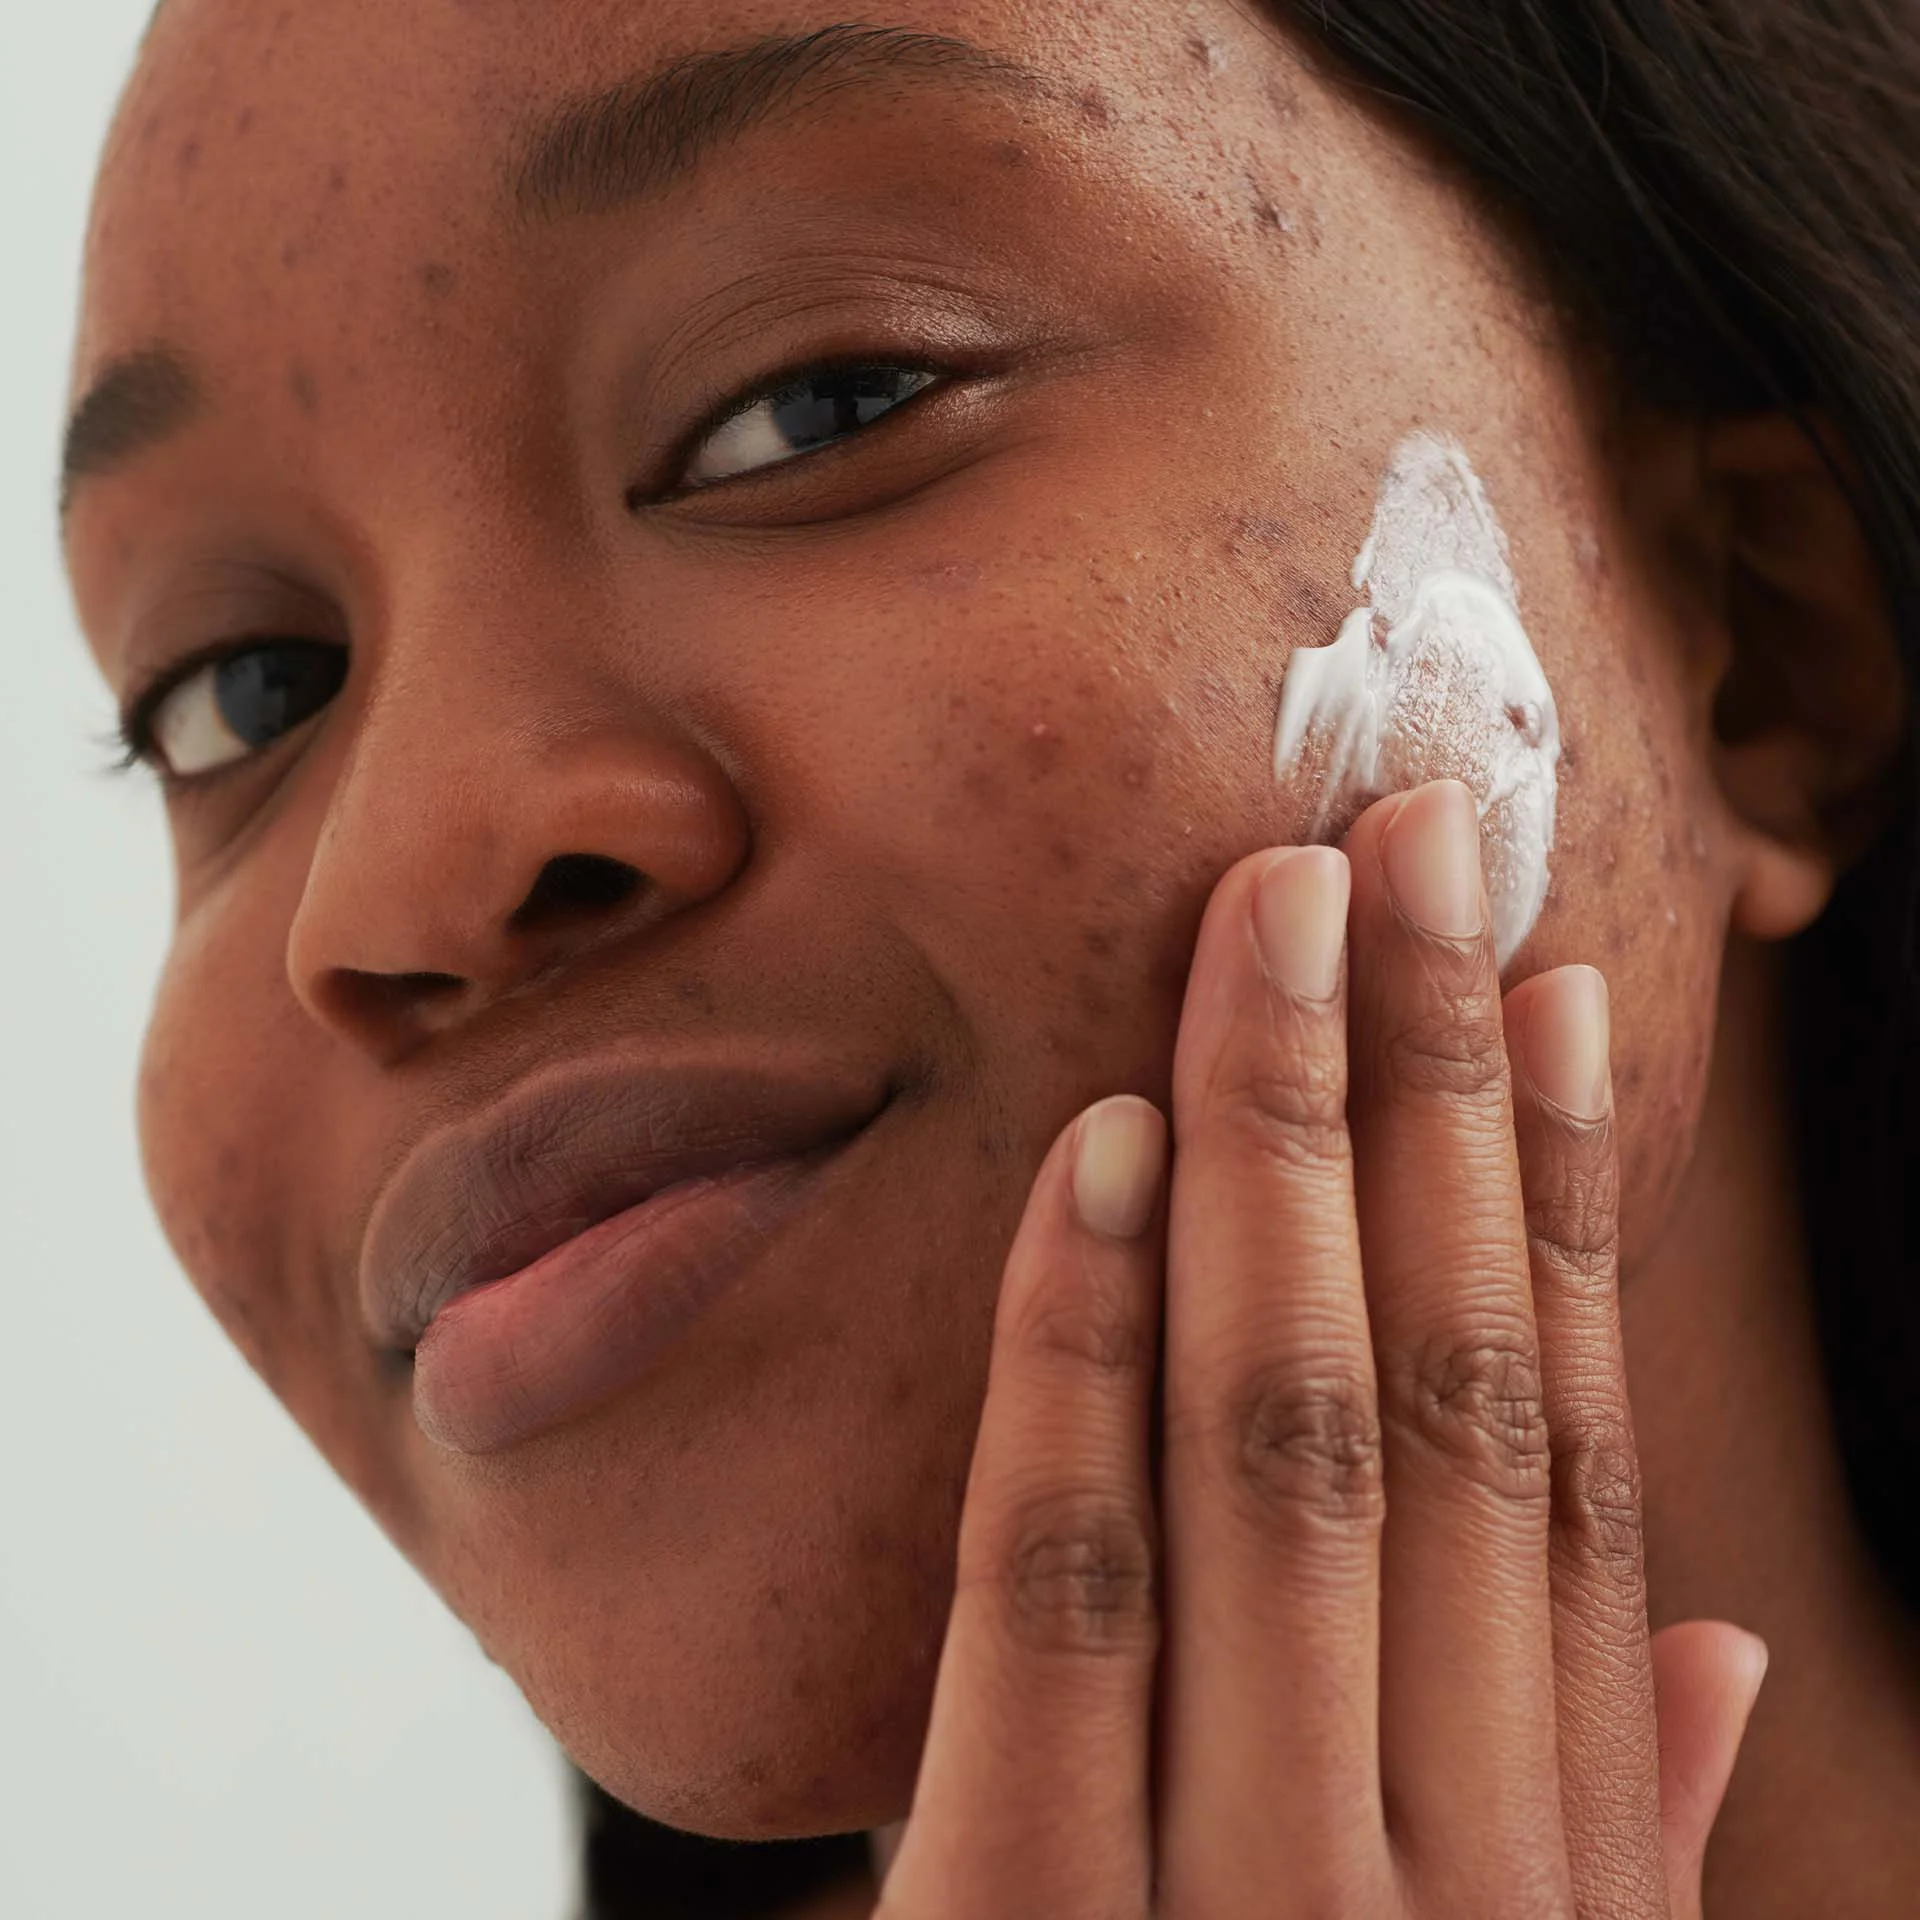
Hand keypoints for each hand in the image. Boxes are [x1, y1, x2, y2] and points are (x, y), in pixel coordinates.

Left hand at [879, 780, 1766, 1917]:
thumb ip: (1613, 1846)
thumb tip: (1719, 1659)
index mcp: (1562, 1865)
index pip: (1568, 1456)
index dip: (1565, 1209)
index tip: (1552, 995)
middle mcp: (1440, 1862)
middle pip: (1436, 1391)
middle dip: (1424, 1095)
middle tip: (1406, 838)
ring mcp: (1248, 1907)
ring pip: (1274, 1443)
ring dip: (1278, 1153)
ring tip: (1274, 917)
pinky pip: (1056, 1586)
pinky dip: (1078, 1351)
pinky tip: (1100, 1150)